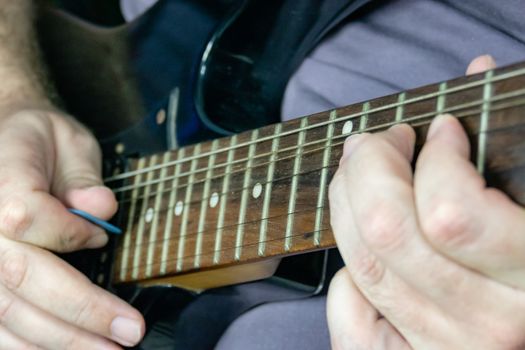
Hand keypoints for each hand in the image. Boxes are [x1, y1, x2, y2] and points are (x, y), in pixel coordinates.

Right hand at [0, 107, 144, 347]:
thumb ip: (82, 174)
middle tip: (129, 335)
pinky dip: (26, 345)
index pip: (28, 217)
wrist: (3, 142)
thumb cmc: (38, 142)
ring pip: (5, 312)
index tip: (100, 237)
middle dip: (81, 312)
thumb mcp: (68, 139)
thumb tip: (101, 210)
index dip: (70, 233)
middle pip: (21, 277)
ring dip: (58, 341)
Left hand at [327, 56, 524, 348]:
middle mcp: (487, 326)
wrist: (524, 332)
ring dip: (346, 203)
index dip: (436, 158)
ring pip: (359, 263)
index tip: (439, 131)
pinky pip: (347, 306)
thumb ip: (510, 146)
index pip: (450, 213)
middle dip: (367, 165)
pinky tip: (369, 251)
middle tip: (376, 141)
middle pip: (386, 231)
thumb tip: (475, 69)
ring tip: (361, 176)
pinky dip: (346, 270)